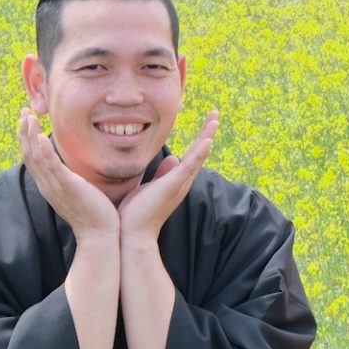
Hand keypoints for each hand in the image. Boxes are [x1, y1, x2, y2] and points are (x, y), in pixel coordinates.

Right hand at [19, 106, 118, 240]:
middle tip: (23, 111)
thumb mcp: (77, 191)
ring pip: (35, 157)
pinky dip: (43, 149)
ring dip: (30, 135)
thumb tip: (74, 169)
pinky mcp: (67, 187)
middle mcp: (47, 185)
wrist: (100, 235)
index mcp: (49, 185)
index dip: (27, 139)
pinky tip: (40, 135)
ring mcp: (55, 186)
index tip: (27, 120)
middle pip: (28, 154)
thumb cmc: (94, 213)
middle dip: (24, 132)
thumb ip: (71, 179)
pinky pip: (50, 165)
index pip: (32, 158)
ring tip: (28, 116)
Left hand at [118, 110, 218, 242]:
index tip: (205, 122)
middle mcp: (182, 181)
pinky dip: (200, 153)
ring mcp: (179, 184)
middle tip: (215, 114)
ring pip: (198, 156)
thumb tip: (173, 158)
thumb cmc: (136, 213)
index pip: (191, 155)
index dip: (199, 138)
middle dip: (207, 132)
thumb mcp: (150, 186)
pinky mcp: (173, 186)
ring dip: (207, 136)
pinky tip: (207, 140)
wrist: (132, 234)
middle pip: (199, 152)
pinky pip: (190, 166)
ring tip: (215, 120)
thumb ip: (162, 173)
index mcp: (176, 180)